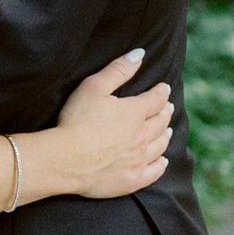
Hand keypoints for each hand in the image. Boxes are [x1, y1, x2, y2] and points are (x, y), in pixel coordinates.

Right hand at [46, 49, 173, 199]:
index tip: (163, 88)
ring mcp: (139, 160)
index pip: (156, 99)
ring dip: (166, 135)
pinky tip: (162, 160)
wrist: (66, 160)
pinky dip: (161, 164)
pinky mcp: (133, 180)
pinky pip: (155, 171)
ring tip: (167, 130)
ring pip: (161, 145)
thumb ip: (118, 70)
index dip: (161, 92)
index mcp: (134, 112)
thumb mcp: (93, 87)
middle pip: (161, 122)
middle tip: (167, 108)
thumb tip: (140, 54)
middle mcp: (142, 136)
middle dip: (165, 112)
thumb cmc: (76, 121)